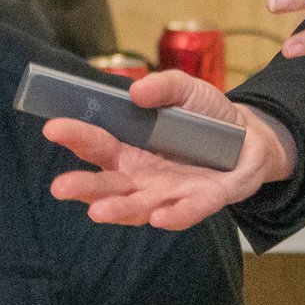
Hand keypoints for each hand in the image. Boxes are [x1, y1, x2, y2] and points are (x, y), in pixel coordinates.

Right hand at [44, 70, 297, 230]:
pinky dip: (174, 216)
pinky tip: (158, 217)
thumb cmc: (208, 116)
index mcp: (131, 149)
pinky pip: (187, 211)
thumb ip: (163, 87)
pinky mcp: (204, 201)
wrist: (252, 137)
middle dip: (84, 186)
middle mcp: (144, 177)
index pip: (97, 145)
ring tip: (97, 212)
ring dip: (119, 210)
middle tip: (59, 187)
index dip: (75, 136)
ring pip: (139, 206)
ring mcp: (171, 193)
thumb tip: (136, 90)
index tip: (52, 127)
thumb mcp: (186, 90)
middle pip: (109, 184)